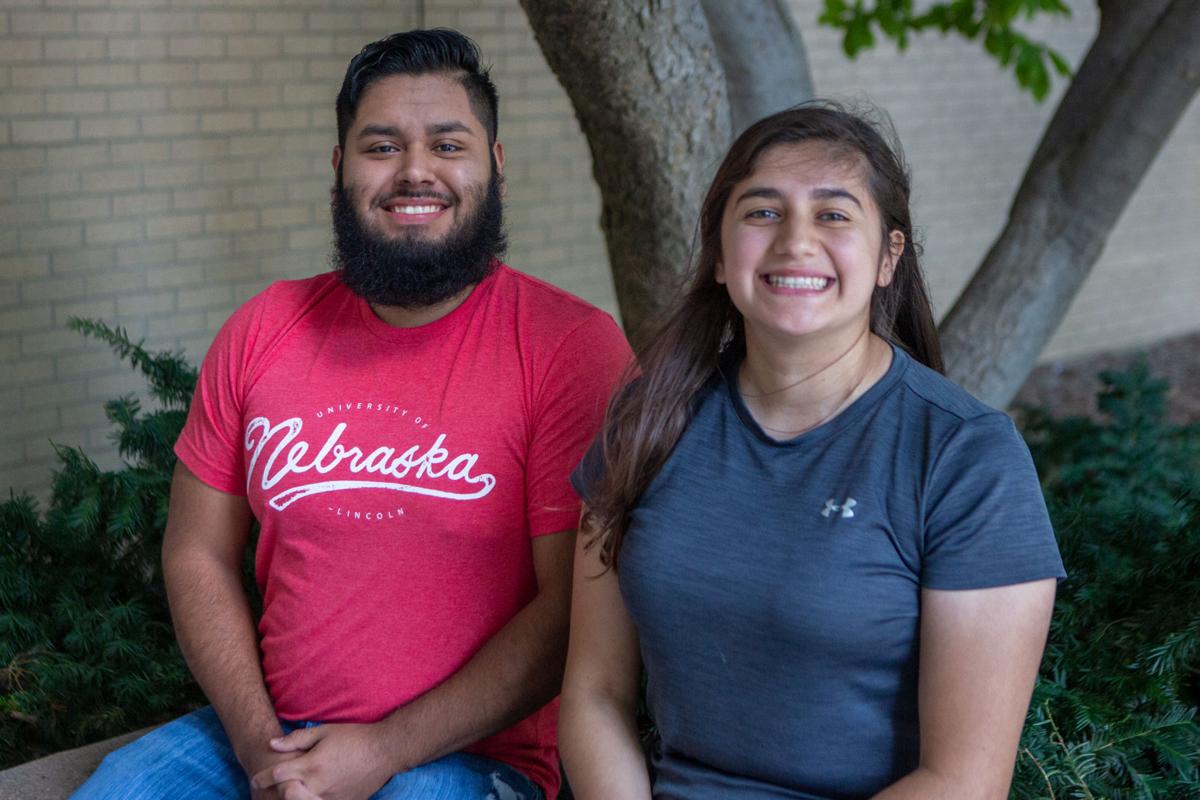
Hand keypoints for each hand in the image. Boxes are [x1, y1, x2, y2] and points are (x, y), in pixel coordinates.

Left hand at [251, 723, 397, 799]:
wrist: (385, 750)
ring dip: (293, 799)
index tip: (256, 779)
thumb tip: (272, 745)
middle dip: (274, 793)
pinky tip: (309, 795)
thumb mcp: (325, 732)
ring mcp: (330, 798)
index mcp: (312, 765)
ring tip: (289, 793)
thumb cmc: (355, 737)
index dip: (263, 778)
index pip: (278, 775)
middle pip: (285, 796)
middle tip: (268, 790)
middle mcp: (318, 785)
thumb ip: (296, 740)